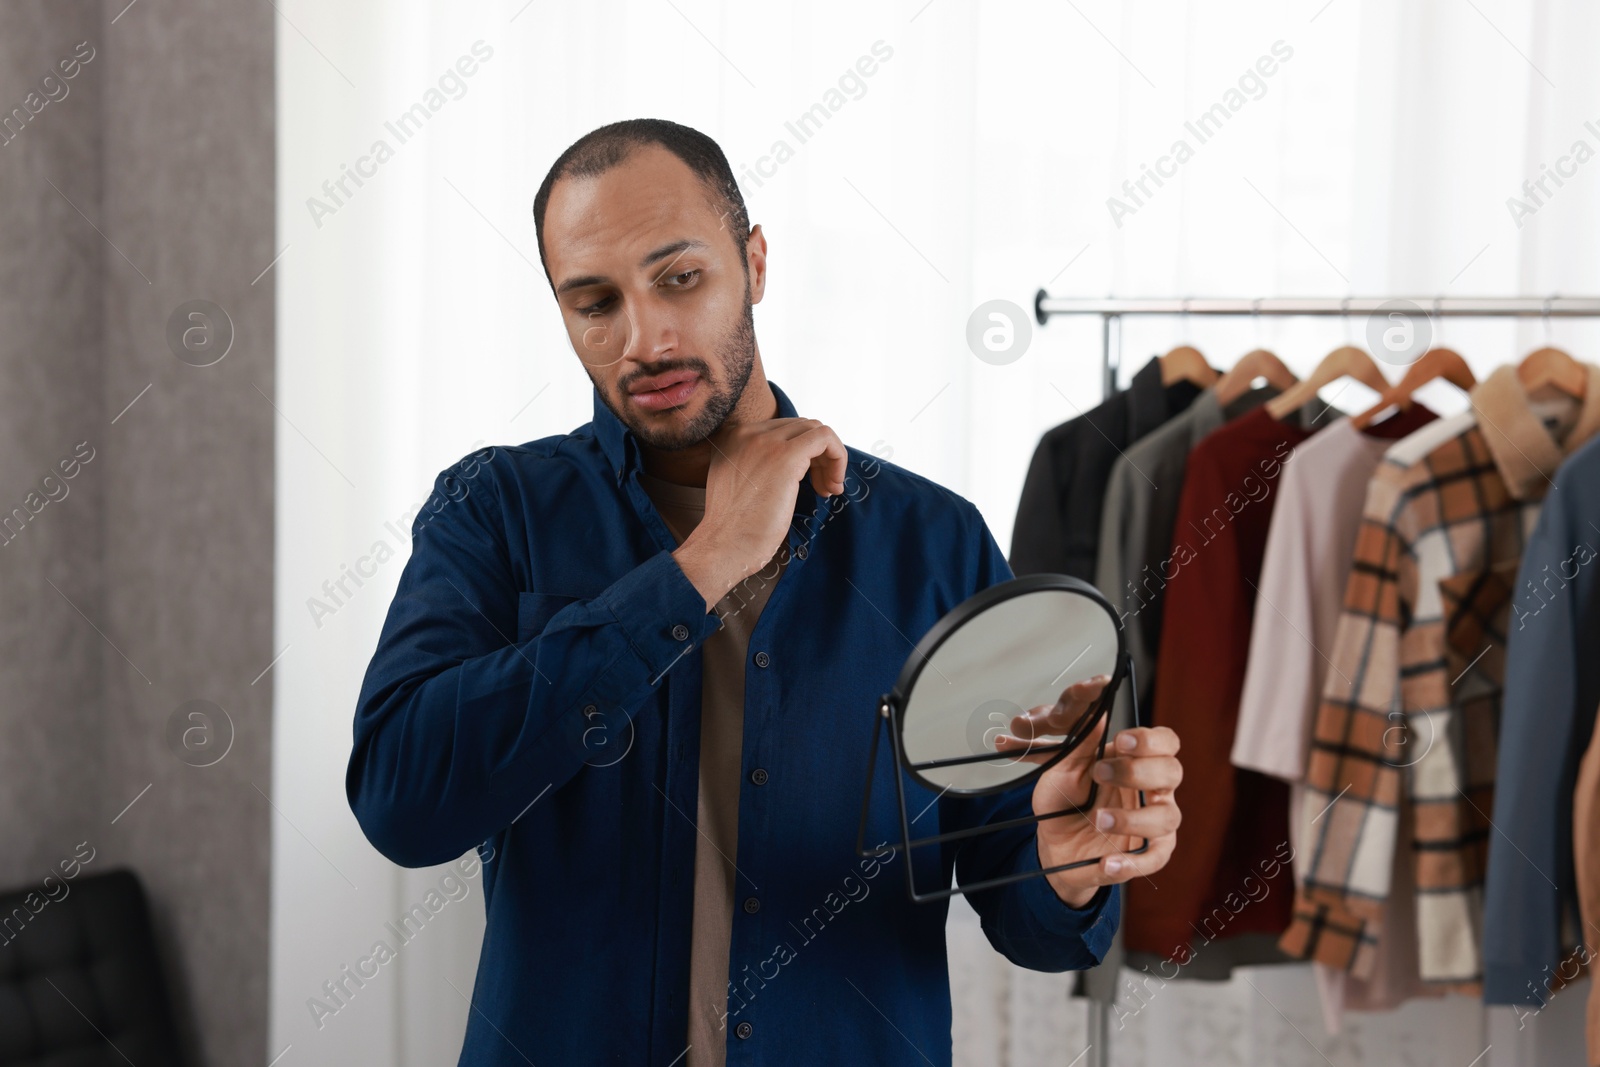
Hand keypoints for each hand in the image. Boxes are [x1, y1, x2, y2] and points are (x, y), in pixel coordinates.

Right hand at [673, 417, 847, 608]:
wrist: (723, 546)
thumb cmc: (734, 528)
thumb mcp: (741, 484)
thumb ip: (758, 465)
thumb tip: (794, 465)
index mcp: (734, 437)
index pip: (784, 430)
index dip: (804, 454)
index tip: (809, 482)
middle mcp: (748, 433)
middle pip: (801, 428)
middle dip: (819, 457)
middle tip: (822, 488)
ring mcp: (766, 442)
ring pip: (815, 430)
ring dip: (830, 459)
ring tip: (827, 489)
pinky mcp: (786, 456)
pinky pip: (825, 438)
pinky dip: (838, 458)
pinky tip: (832, 486)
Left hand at [992, 675, 1181, 907]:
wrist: (1053, 843)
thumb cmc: (1062, 800)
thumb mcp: (1062, 770)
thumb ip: (1081, 746)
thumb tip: (1098, 715)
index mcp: (1135, 761)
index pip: (1165, 742)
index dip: (1150, 740)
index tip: (1121, 741)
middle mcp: (1152, 789)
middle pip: (1172, 772)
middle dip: (1139, 771)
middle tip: (1100, 774)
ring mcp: (1152, 822)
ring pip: (1167, 816)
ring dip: (1134, 818)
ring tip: (1099, 820)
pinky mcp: (1147, 853)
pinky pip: (1156, 858)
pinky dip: (1134, 862)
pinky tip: (1109, 862)